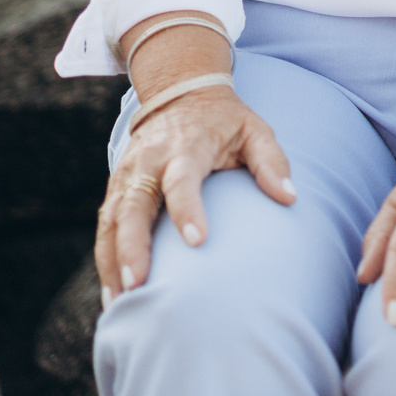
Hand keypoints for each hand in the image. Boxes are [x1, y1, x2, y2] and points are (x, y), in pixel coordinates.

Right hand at [95, 88, 293, 301]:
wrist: (181, 93)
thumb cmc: (226, 121)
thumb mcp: (254, 130)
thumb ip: (271, 161)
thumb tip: (290, 197)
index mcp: (186, 147)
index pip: (182, 180)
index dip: (188, 209)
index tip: (197, 241)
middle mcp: (149, 162)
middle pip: (135, 205)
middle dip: (133, 246)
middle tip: (138, 283)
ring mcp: (128, 175)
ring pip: (112, 220)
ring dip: (112, 261)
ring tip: (120, 301)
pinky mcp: (117, 188)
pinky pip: (106, 226)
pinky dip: (105, 259)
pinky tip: (113, 294)